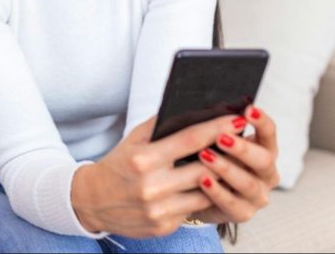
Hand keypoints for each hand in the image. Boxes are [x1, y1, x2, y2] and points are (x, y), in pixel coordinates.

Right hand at [71, 113, 247, 237]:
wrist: (92, 201)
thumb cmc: (117, 166)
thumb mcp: (133, 141)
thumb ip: (160, 126)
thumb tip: (192, 109)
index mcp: (143, 159)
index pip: (190, 140)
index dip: (218, 128)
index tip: (238, 120)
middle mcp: (151, 185)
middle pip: (204, 167)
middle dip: (227, 155)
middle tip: (242, 143)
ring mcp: (158, 209)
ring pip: (205, 192)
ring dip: (219, 178)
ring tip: (230, 165)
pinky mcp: (163, 226)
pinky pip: (193, 210)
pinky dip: (202, 197)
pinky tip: (208, 187)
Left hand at [191, 105, 279, 223]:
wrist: (198, 194)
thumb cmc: (208, 158)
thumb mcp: (211, 139)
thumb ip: (219, 125)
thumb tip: (221, 105)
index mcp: (263, 150)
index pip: (269, 133)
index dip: (261, 121)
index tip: (248, 109)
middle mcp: (267, 174)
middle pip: (264, 160)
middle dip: (243, 148)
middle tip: (221, 137)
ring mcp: (257, 195)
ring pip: (248, 183)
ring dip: (226, 168)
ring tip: (205, 156)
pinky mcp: (243, 213)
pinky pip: (232, 203)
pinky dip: (217, 191)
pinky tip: (202, 179)